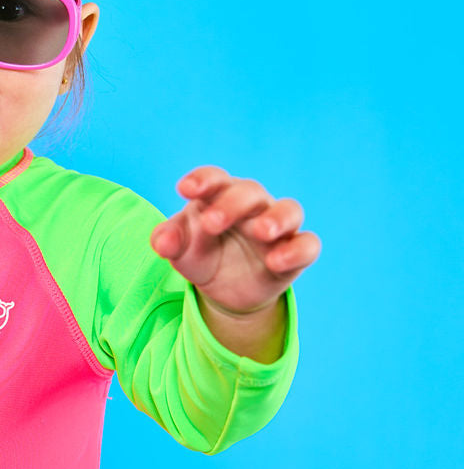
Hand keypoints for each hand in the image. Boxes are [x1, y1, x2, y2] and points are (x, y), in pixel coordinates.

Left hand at [149, 165, 321, 314]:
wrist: (224, 289)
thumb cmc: (202, 253)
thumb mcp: (181, 249)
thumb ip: (168, 240)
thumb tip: (161, 244)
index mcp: (220, 196)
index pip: (215, 179)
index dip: (202, 180)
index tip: (184, 190)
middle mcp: (253, 205)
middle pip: (250, 191)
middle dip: (231, 204)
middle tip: (211, 223)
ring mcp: (277, 228)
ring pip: (289, 210)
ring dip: (277, 218)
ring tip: (262, 232)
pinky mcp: (295, 253)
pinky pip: (308, 244)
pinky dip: (297, 250)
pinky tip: (277, 262)